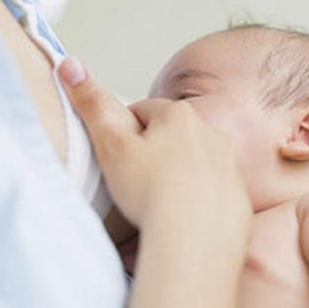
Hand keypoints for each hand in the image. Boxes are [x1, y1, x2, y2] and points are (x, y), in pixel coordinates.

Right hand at [59, 57, 250, 254]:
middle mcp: (213, 135)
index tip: (115, 154)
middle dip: (153, 153)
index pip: (144, 112)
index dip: (124, 132)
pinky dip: (196, 205)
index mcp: (181, 116)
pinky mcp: (238, 202)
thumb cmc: (151, 193)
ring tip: (155, 205)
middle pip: (173, 138)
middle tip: (132, 182)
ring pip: (195, 166)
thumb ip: (92, 104)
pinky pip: (211, 196)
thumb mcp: (111, 145)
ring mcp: (230, 169)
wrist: (193, 243)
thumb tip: (70, 64)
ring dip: (176, 178)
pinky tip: (179, 222)